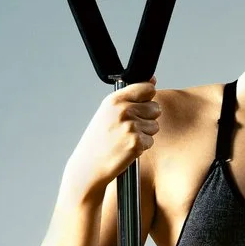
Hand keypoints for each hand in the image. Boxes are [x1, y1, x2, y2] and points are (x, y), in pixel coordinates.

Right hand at [62, 79, 159, 197]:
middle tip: (128, 128)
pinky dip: (141, 146)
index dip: (147, 97)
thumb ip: (131, 96)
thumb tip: (153, 80)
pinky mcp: (137, 142)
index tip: (141, 104)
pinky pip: (151, 141)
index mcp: (115, 99)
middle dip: (147, 118)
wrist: (89, 164)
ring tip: (125, 138)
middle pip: (155, 108)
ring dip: (144, 133)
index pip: (147, 88)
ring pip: (155, 125)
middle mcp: (123, 110)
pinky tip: (126, 148)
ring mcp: (131, 126)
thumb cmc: (99, 138)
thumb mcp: (109, 111)